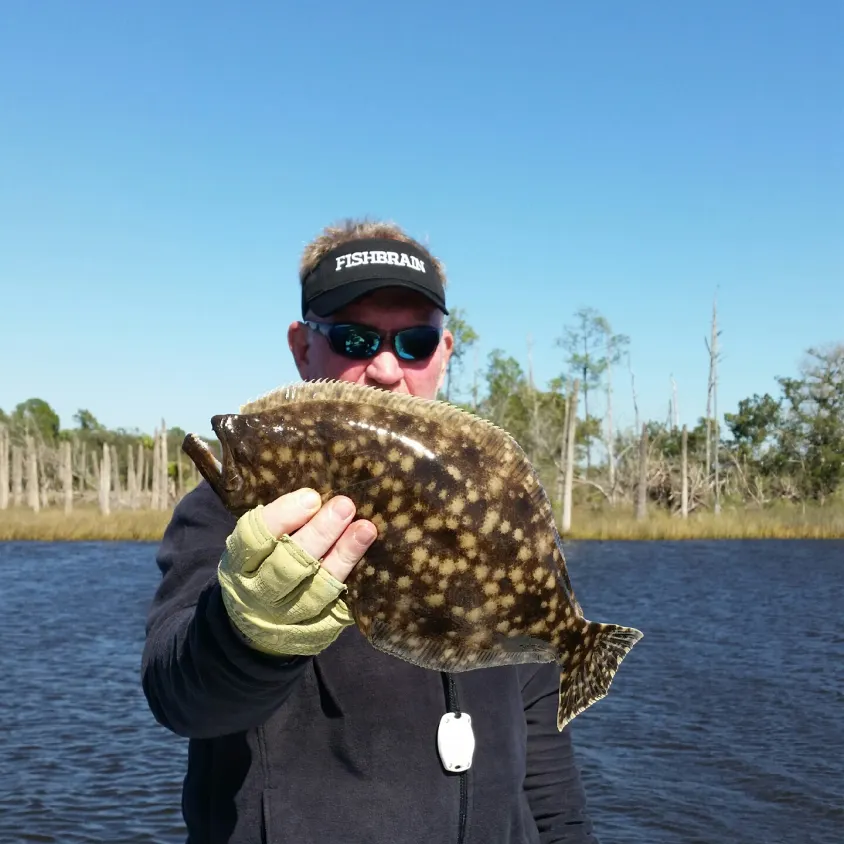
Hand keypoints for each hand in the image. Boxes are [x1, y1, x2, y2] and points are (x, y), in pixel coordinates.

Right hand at [217, 489, 377, 656]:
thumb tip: (319, 494)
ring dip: (343, 556)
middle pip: (289, 564)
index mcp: (239, 565)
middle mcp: (260, 593)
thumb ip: (281, 525)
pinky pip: (336, 608)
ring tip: (365, 530)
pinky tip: (373, 564)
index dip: (283, 517)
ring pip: (317, 587)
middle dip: (320, 533)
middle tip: (345, 506)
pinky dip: (353, 584)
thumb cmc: (261, 568)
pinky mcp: (314, 630)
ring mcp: (287, 616)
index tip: (312, 497)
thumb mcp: (254, 548)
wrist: (256, 626)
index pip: (255, 539)